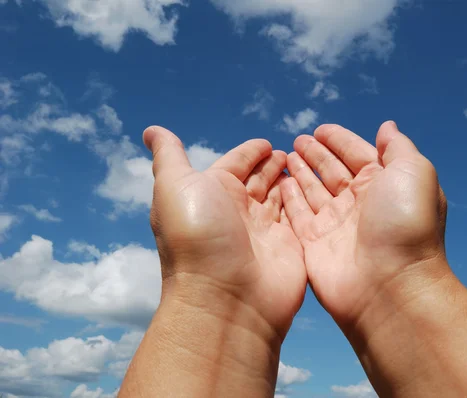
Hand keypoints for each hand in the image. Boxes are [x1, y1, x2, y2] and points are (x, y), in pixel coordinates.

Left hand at [144, 126, 305, 339]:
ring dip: (289, 181)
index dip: (250, 152)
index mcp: (212, 192)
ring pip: (280, 197)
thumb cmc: (198, 236)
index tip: (267, 143)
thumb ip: (169, 156)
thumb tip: (151, 131)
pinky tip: (314, 189)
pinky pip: (300, 215)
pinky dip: (306, 201)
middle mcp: (238, 210)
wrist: (227, 299)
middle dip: (272, 165)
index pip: (235, 164)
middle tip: (290, 152)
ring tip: (305, 166)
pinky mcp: (291, 245)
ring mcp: (266, 230)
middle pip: (259, 180)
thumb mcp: (175, 187)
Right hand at [280, 121, 447, 327]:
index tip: (320, 129)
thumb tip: (386, 127)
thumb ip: (397, 147)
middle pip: (332, 171)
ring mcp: (336, 224)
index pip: (357, 154)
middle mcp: (359, 203)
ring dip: (300, 172)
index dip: (339, 141)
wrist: (389, 286)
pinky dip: (288, 197)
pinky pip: (297, 214)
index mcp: (383, 184)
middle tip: (297, 140)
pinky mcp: (314, 243)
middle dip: (316, 154)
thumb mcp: (413, 172)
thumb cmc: (405, 224)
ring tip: (285, 155)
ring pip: (313, 191)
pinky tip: (279, 181)